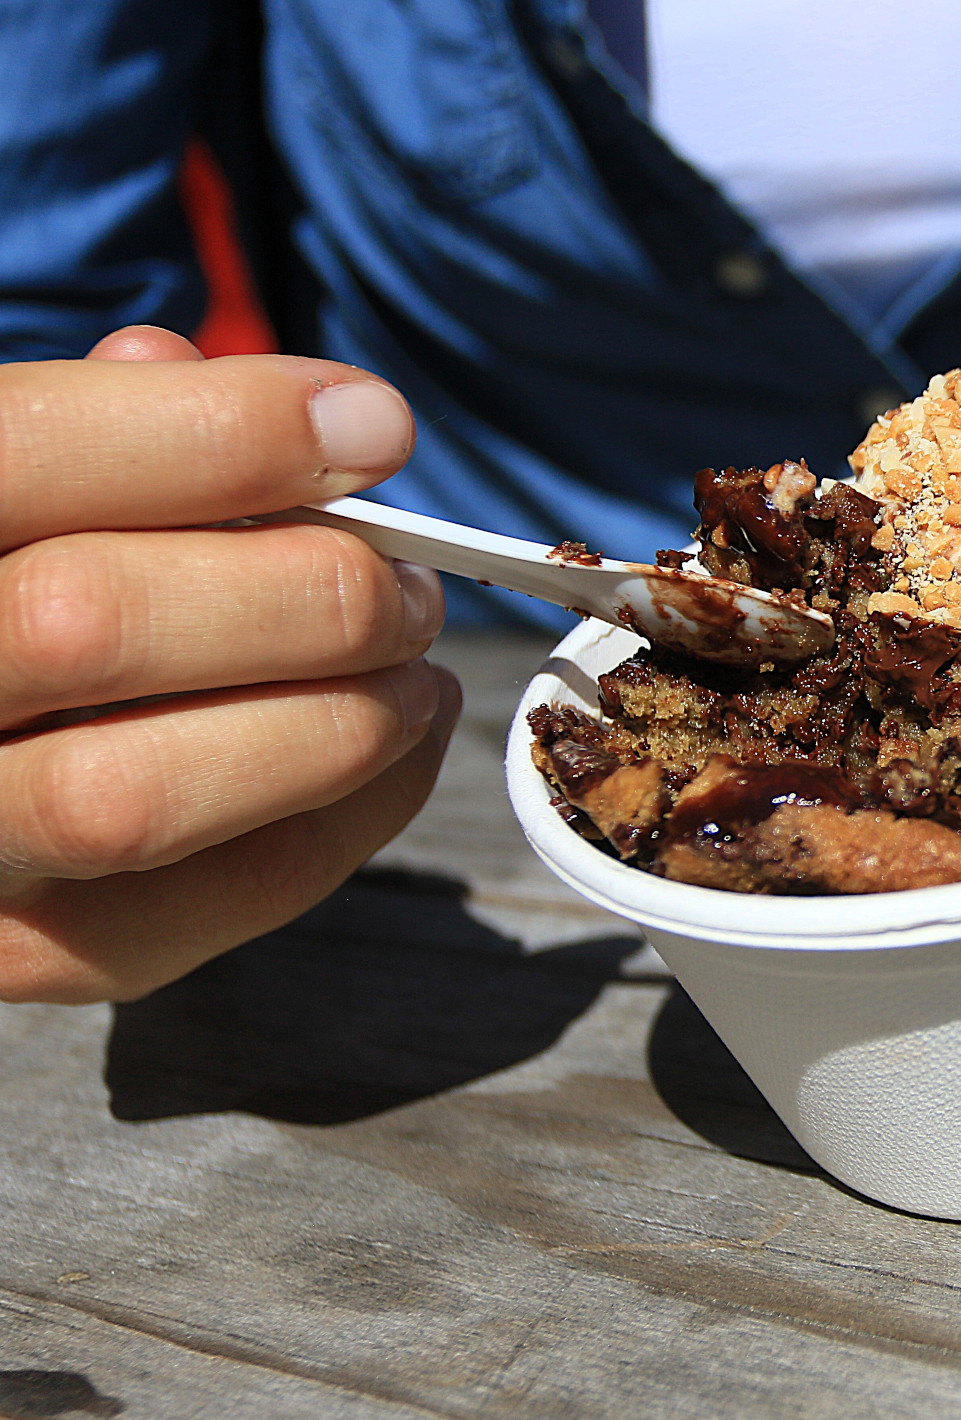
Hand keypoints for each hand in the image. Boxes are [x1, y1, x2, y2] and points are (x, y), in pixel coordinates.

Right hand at [0, 327, 460, 1003]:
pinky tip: (396, 757)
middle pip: (84, 625)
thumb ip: (112, 427)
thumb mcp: (10, 469)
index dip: (223, 433)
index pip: (21, 456)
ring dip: (326, 725)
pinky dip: (332, 830)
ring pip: (132, 797)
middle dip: (299, 591)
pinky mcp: (11, 954)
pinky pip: (186, 913)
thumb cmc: (6, 570)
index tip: (376, 425)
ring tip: (416, 673)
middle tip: (406, 582)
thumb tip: (317, 421)